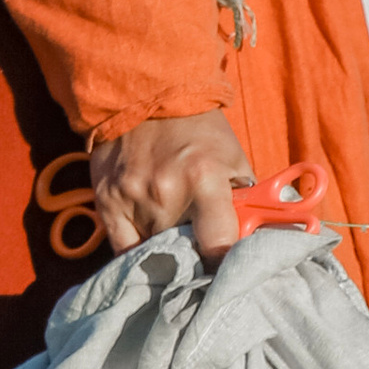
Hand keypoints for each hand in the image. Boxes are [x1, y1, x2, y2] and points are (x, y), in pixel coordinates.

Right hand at [90, 112, 252, 257]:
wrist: (145, 94)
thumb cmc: (199, 130)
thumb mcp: (234, 158)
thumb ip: (248, 201)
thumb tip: (262, 238)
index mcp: (204, 179)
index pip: (218, 246)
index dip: (225, 266)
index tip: (227, 273)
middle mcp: (165, 193)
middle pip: (185, 253)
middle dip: (196, 257)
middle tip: (203, 255)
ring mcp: (131, 198)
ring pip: (154, 252)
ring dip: (167, 251)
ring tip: (177, 237)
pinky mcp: (106, 201)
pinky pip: (123, 249)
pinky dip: (139, 251)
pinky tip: (151, 241)